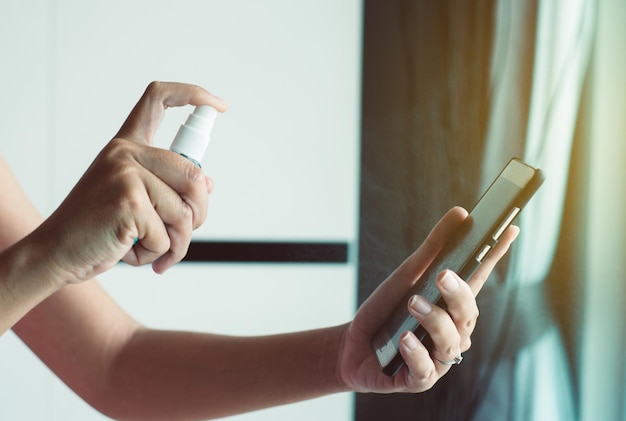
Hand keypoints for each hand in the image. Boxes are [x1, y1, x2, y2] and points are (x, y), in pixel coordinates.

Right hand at [32, 82, 227, 283]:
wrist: (56, 251)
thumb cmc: (97, 228)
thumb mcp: (134, 200)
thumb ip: (168, 188)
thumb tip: (208, 183)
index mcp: (127, 146)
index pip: (159, 100)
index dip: (193, 93)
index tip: (218, 104)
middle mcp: (125, 153)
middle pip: (193, 175)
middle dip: (199, 214)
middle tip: (183, 236)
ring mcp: (125, 174)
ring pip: (184, 212)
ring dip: (177, 243)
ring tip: (152, 249)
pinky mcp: (128, 201)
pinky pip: (166, 236)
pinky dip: (157, 254)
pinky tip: (131, 251)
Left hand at [337, 206, 518, 392]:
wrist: (352, 344)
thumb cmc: (385, 310)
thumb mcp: (405, 275)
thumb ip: (433, 248)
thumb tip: (460, 213)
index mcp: (452, 304)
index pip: (480, 277)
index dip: (496, 255)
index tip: (509, 229)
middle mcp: (452, 331)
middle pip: (468, 313)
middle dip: (458, 294)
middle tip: (442, 275)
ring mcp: (438, 357)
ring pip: (451, 342)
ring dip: (434, 320)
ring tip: (412, 304)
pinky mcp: (420, 378)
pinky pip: (426, 369)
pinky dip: (416, 352)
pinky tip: (404, 339)